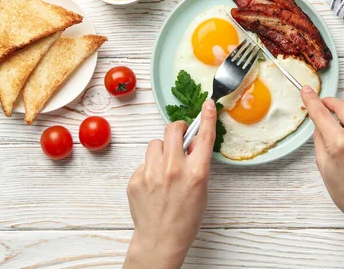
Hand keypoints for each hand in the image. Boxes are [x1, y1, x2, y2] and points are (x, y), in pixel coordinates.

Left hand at [123, 100, 216, 268]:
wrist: (161, 239)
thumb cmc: (186, 218)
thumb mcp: (202, 190)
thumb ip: (198, 164)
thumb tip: (193, 144)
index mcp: (196, 173)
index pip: (204, 137)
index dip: (207, 117)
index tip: (207, 104)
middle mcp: (173, 169)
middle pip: (172, 130)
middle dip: (177, 130)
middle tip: (179, 138)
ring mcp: (152, 173)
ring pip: (155, 143)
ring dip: (161, 150)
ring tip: (164, 169)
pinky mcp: (136, 179)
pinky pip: (144, 162)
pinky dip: (149, 168)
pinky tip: (153, 184)